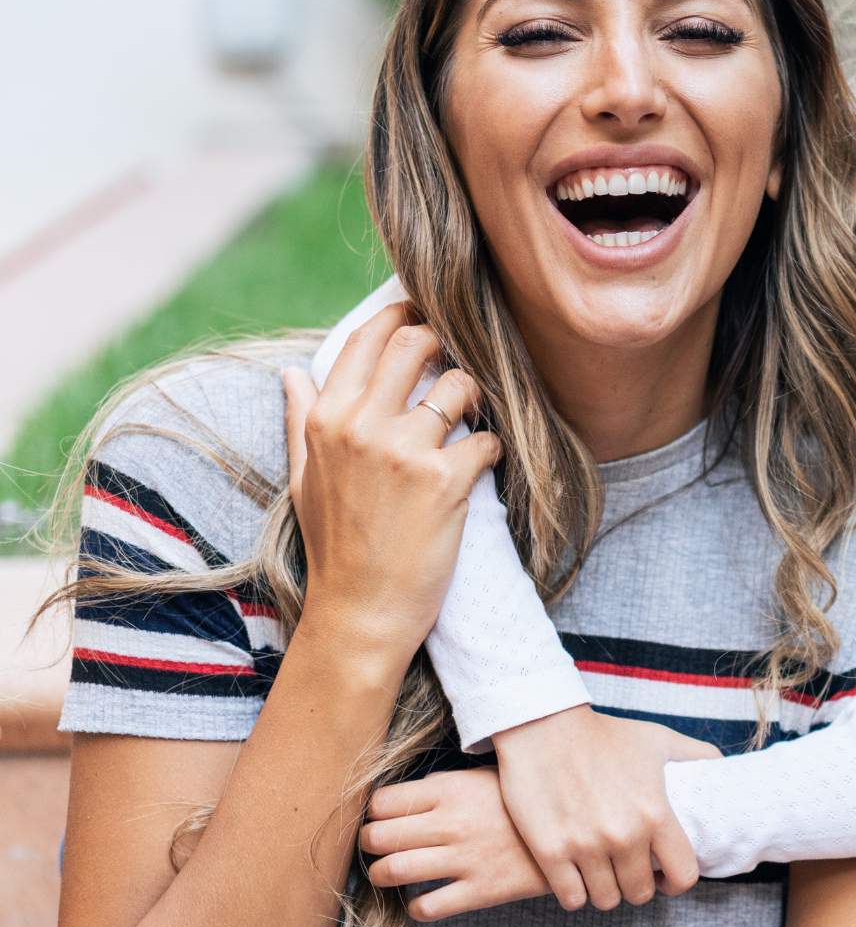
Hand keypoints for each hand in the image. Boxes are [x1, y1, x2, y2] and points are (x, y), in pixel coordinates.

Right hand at [281, 305, 501, 663]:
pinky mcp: (445, 480)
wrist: (361, 612)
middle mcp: (361, 426)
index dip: (401, 316)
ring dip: (474, 398)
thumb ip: (301, 420)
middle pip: (416, 343)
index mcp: (326, 420)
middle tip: (455, 365)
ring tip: (469, 422)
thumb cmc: (334, 546)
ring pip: (461, 384)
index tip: (424, 314)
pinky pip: (487, 439)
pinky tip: (478, 470)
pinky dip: (491, 450)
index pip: (366, 340)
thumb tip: (292, 371)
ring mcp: (404, 452)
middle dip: (444, 345)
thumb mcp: (303, 479)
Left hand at [360, 768, 550, 920]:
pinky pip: (426, 907)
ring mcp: (464, 859)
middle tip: (378, 847)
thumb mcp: (486, 776)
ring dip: (382, 875)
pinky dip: (416, 907)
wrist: (577, 828)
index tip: (382, 817)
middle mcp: (451, 823)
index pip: (383, 802)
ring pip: (392, 872)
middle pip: (378, 837)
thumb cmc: (526, 801)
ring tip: (391, 872)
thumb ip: (445, 783)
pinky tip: (425, 897)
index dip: (375, 812)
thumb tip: (409, 795)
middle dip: (369, 844)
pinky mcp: (479, 890)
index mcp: (451, 789)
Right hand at [490, 706, 718, 910]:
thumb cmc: (605, 734)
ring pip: (606, 900)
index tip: (666, 878)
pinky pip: (571, 898)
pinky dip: (576, 892)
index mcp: (655, 814)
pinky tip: (575, 875)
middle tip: (628, 870)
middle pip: (640, 893)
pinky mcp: (550, 852)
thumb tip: (722, 767)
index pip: (683, 875)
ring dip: (606, 890)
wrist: (545, 726)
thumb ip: (696, 755)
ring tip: (602, 872)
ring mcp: (585, 846)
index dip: (677, 883)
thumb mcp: (658, 739)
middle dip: (638, 885)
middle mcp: (623, 835)